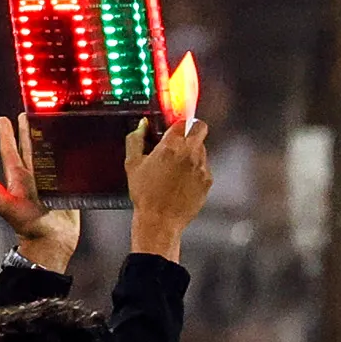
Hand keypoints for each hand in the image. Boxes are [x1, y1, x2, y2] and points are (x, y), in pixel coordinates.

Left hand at [0, 113, 79, 273]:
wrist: (50, 242)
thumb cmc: (26, 225)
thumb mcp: (5, 205)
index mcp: (18, 177)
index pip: (10, 151)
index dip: (7, 134)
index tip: (4, 119)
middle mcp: (32, 177)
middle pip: (29, 148)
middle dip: (27, 131)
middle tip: (27, 114)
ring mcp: (49, 183)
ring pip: (48, 155)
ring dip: (49, 140)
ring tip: (51, 125)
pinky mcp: (66, 190)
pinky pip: (67, 169)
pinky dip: (68, 157)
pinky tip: (72, 148)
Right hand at [124, 115, 211, 260]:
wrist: (160, 221)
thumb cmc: (145, 195)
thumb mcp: (132, 164)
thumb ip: (136, 139)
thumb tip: (142, 126)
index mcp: (171, 146)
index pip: (183, 121)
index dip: (178, 123)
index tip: (174, 128)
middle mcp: (190, 153)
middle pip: (200, 128)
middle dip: (193, 129)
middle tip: (183, 139)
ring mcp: (202, 167)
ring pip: (203, 149)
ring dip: (193, 152)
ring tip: (177, 167)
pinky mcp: (208, 181)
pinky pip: (205, 167)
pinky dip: (196, 169)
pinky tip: (183, 180)